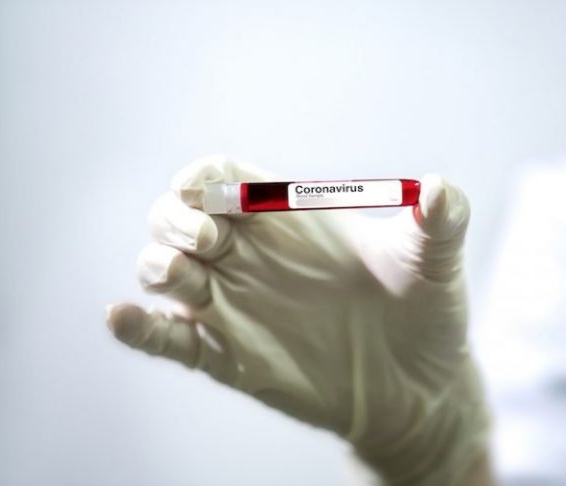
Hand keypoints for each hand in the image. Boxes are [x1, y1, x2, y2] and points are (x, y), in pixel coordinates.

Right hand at [107, 155, 488, 484]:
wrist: (421, 388)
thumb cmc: (427, 314)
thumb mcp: (437, 263)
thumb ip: (442, 221)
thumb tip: (439, 189)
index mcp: (290, 220)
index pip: (222, 179)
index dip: (203, 177)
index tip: (207, 189)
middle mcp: (253, 257)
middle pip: (177, 218)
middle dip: (174, 218)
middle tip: (210, 237)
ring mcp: (237, 307)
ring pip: (163, 271)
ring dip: (157, 264)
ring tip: (190, 274)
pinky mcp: (231, 357)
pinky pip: (170, 340)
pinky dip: (139, 329)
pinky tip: (123, 317)